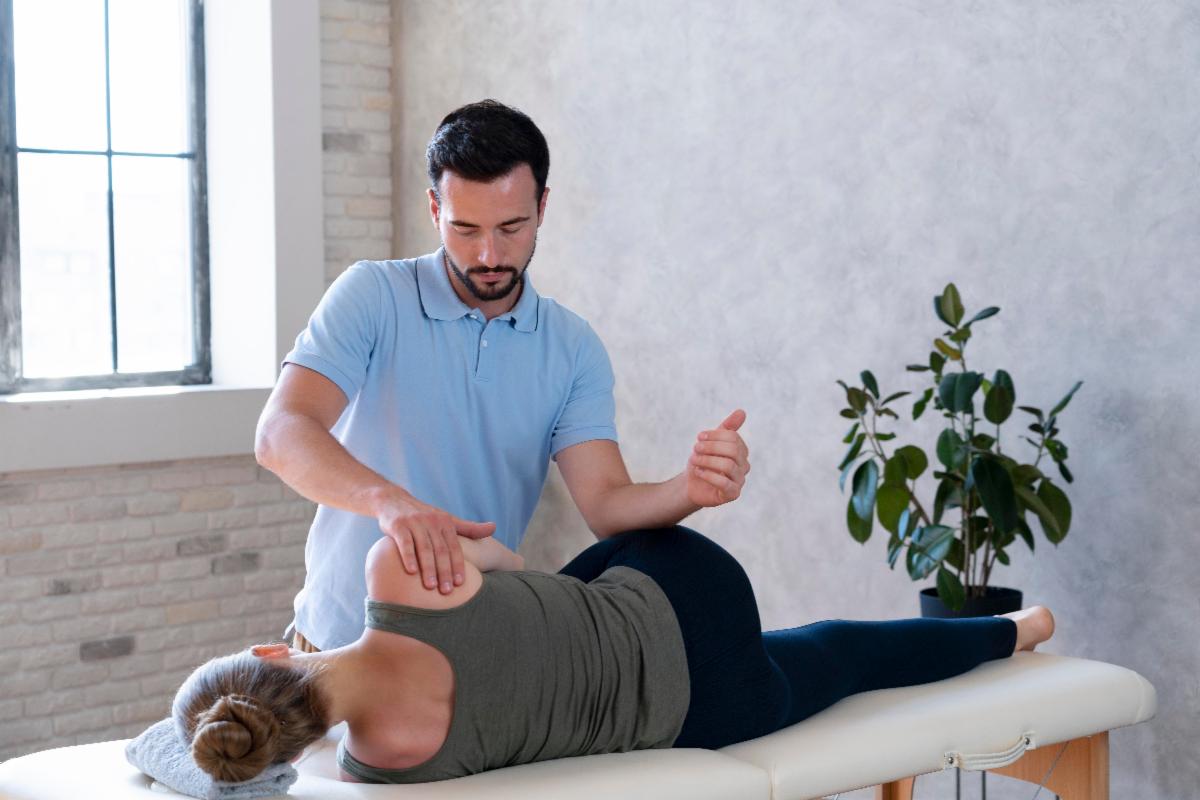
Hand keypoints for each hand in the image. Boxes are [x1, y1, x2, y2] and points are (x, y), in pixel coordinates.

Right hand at [375, 494, 496, 593]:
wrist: (393, 500)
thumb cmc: (424, 515)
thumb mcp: (446, 519)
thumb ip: (469, 528)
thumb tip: (494, 528)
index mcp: (446, 522)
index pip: (455, 547)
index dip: (458, 565)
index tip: (460, 584)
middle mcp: (432, 522)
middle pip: (441, 550)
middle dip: (444, 571)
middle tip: (447, 591)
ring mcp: (415, 523)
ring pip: (424, 548)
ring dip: (428, 568)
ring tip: (430, 586)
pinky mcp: (398, 525)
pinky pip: (405, 543)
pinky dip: (408, 557)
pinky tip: (412, 572)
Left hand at [686, 409, 750, 507]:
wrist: (692, 484)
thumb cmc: (703, 461)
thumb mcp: (711, 442)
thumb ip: (726, 428)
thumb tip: (742, 411)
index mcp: (741, 451)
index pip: (733, 437)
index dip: (715, 435)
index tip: (699, 436)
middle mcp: (744, 465)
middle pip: (732, 450)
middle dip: (711, 447)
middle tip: (695, 448)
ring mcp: (740, 480)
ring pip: (728, 465)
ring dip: (707, 460)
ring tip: (694, 459)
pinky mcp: (732, 494)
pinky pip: (724, 483)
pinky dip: (708, 475)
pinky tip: (697, 471)